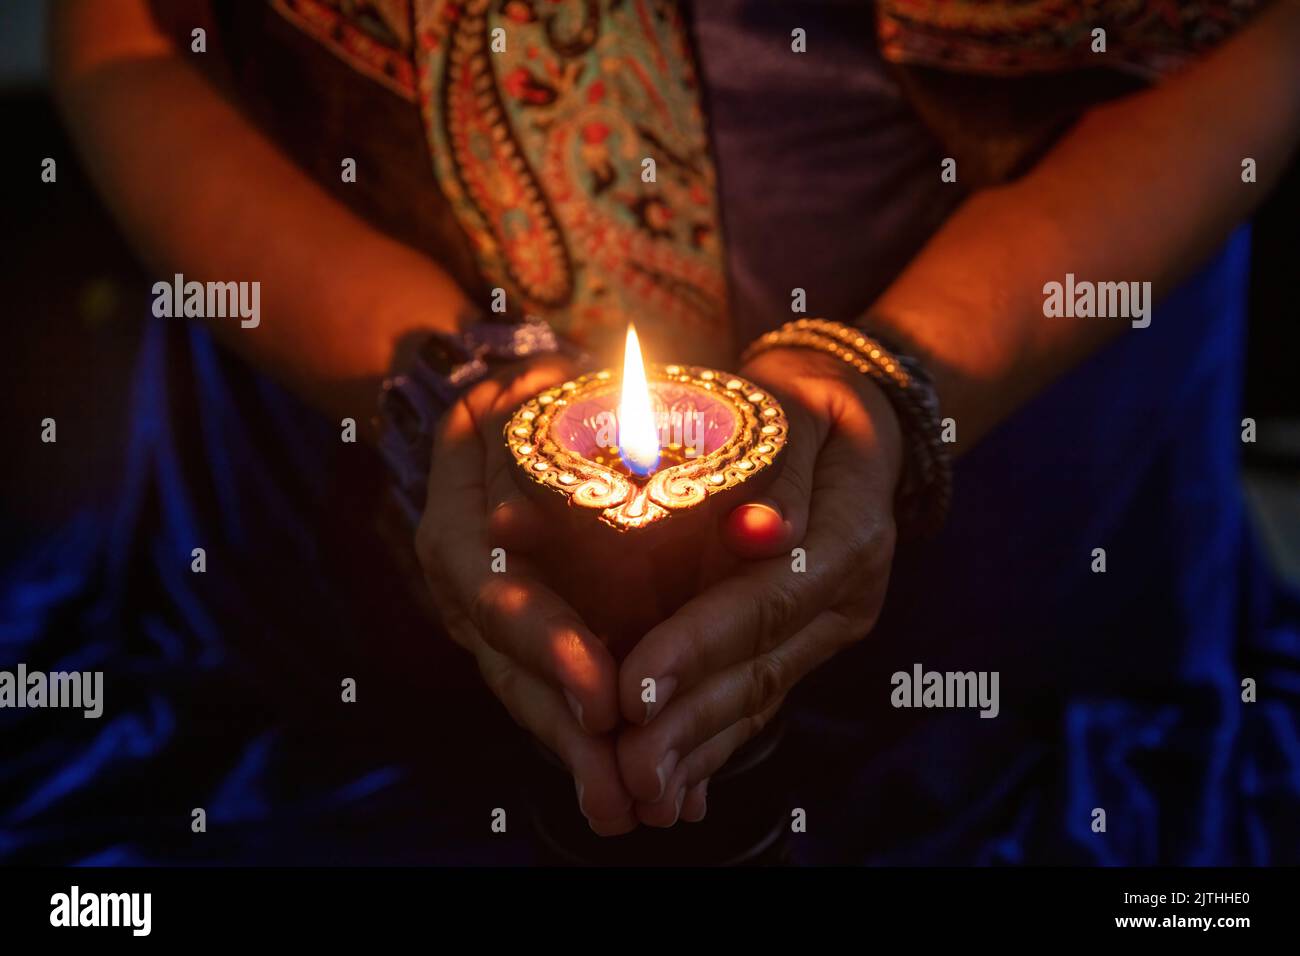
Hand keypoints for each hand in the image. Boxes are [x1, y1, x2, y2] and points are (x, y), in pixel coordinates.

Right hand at [415, 356, 637, 834]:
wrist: (535, 399)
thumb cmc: (569, 387)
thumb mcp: (591, 392)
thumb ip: (657, 449)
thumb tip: (769, 532)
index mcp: (460, 510)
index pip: (489, 588)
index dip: (541, 642)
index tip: (599, 692)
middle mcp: (465, 574)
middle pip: (504, 664)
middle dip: (562, 732)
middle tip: (616, 796)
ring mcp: (490, 612)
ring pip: (528, 693)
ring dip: (580, 755)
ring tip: (632, 811)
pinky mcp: (529, 635)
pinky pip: (556, 691)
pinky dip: (600, 738)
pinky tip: (645, 784)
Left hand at [613, 346, 904, 825]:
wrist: (850, 422)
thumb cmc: (802, 404)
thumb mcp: (792, 405)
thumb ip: (773, 467)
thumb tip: (758, 535)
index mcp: (849, 533)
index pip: (768, 599)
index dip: (701, 647)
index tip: (636, 689)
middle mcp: (846, 594)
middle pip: (762, 668)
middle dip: (689, 723)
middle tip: (626, 770)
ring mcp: (828, 627)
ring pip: (758, 696)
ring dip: (696, 748)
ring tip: (639, 789)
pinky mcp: (804, 643)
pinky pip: (758, 699)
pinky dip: (714, 743)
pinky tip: (677, 783)